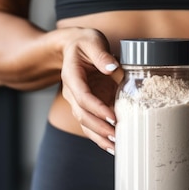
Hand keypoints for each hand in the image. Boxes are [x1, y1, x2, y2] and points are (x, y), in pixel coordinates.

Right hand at [61, 28, 123, 152]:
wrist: (73, 46)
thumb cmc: (84, 43)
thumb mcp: (92, 41)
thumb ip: (101, 54)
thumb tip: (112, 67)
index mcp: (72, 76)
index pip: (82, 96)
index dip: (97, 108)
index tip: (112, 116)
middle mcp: (72, 92)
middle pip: (82, 115)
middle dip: (99, 128)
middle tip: (116, 136)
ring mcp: (78, 101)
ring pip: (85, 124)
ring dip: (99, 137)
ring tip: (115, 147)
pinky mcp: (87, 105)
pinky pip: (91, 123)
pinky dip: (100, 136)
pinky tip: (112, 146)